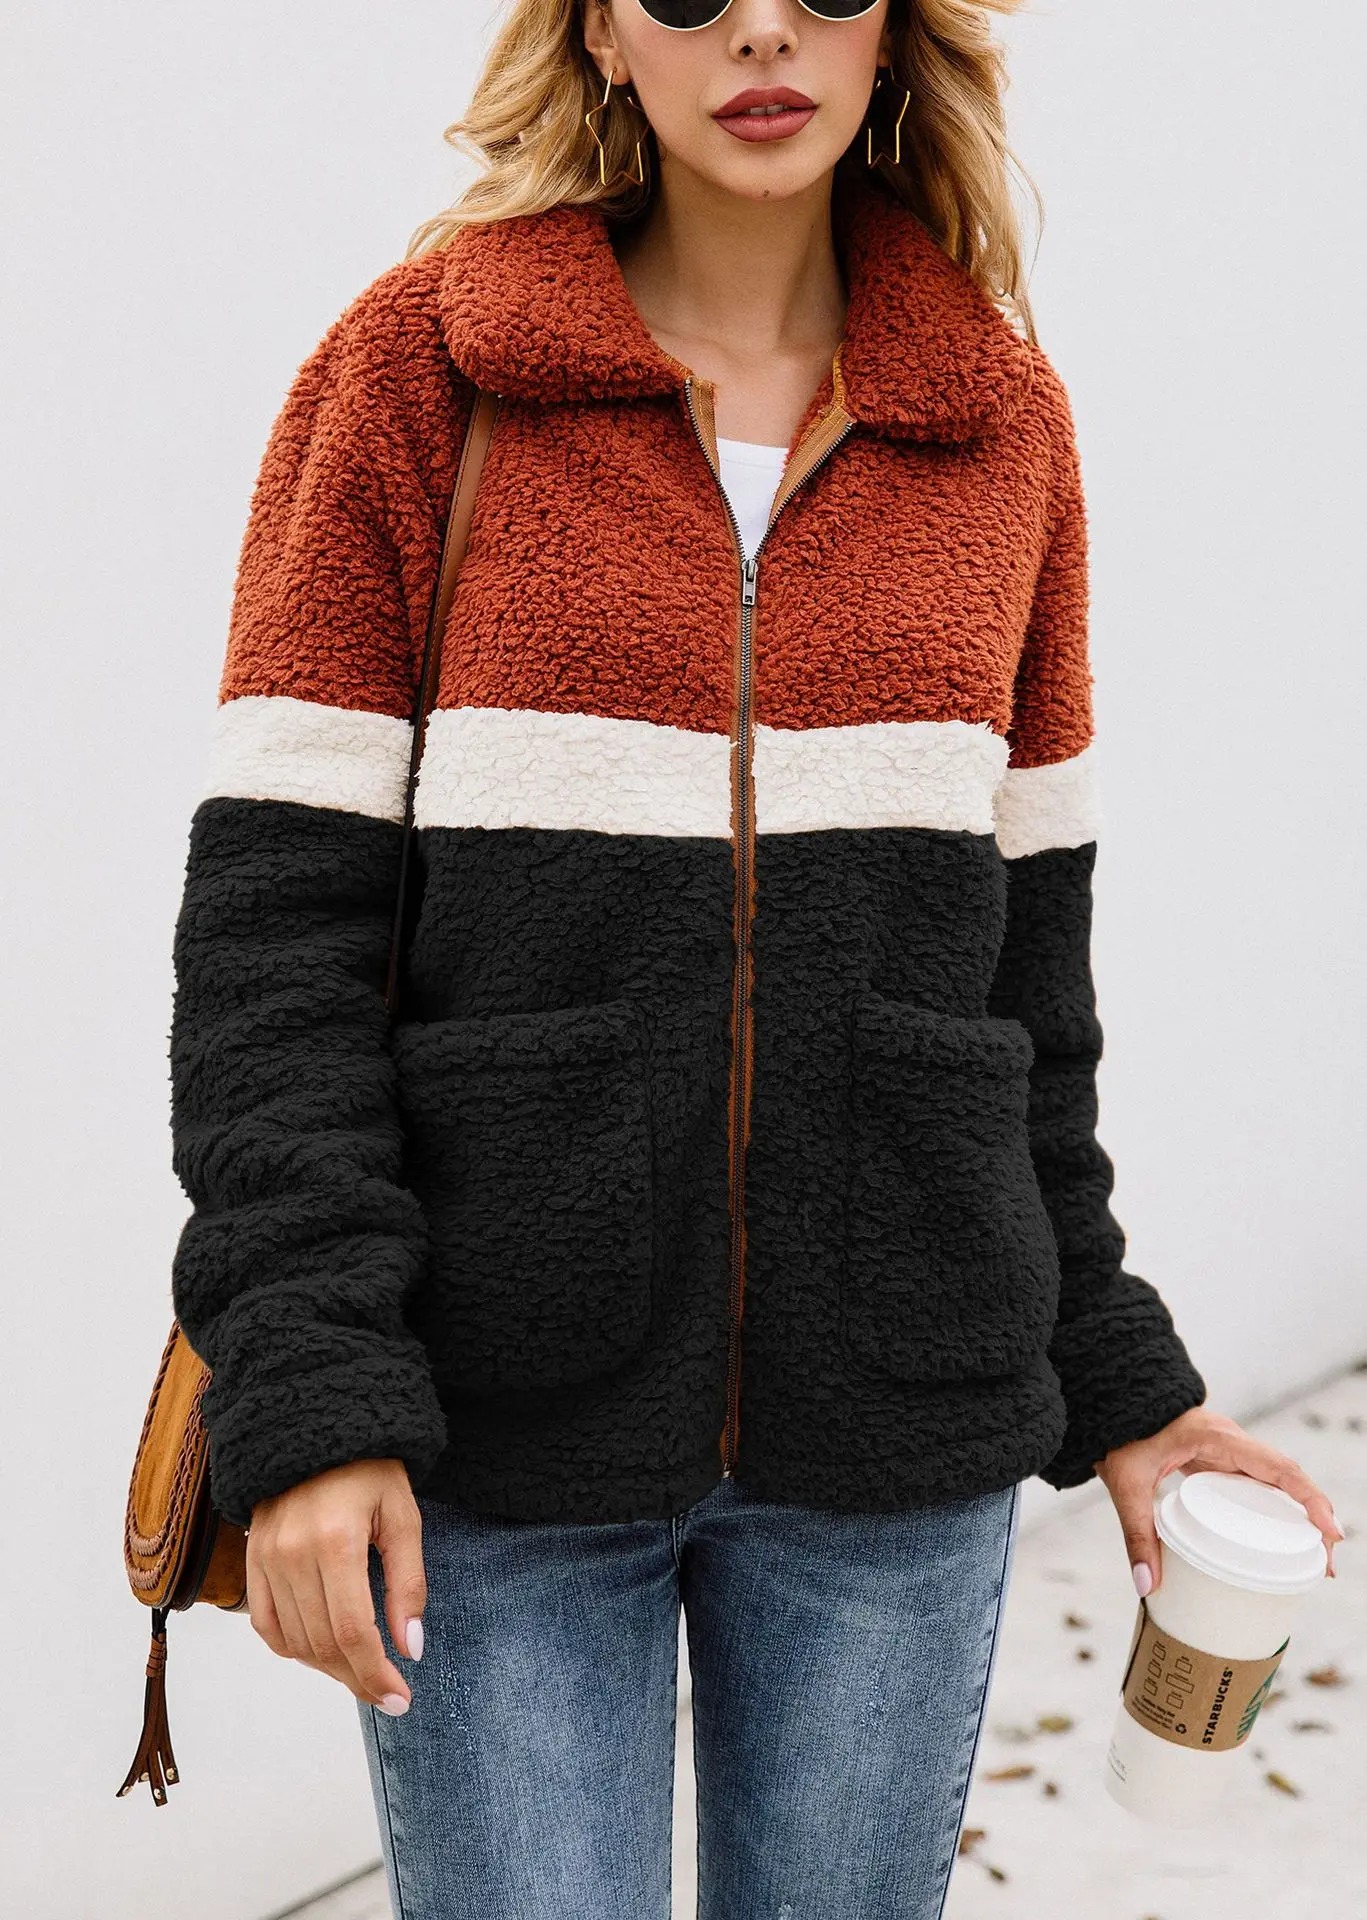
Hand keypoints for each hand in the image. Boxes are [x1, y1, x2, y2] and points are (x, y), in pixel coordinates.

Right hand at [245, 1457, 425, 1713]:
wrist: (316, 1425)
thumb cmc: (370, 1468)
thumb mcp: (403, 1516)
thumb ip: (408, 1585)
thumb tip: (412, 1648)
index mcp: (336, 1540)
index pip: (353, 1632)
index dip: (376, 1674)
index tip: (401, 1698)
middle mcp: (293, 1554)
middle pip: (323, 1644)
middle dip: (358, 1678)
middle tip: (388, 1693)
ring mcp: (266, 1558)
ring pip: (294, 1641)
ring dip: (329, 1668)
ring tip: (362, 1672)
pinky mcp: (252, 1559)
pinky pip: (266, 1624)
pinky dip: (293, 1648)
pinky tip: (322, 1653)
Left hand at [1094, 1405, 1343, 1597]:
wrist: (1105, 1401)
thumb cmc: (1118, 1432)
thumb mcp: (1126, 1483)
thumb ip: (1136, 1533)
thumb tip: (1147, 1586)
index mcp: (1218, 1438)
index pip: (1279, 1468)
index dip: (1311, 1499)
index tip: (1331, 1532)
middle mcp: (1231, 1441)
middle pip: (1287, 1480)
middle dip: (1313, 1519)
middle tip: (1325, 1566)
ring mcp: (1226, 1450)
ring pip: (1276, 1483)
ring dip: (1299, 1516)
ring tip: (1313, 1562)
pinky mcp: (1218, 1460)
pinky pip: (1257, 1484)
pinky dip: (1275, 1510)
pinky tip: (1279, 1541)